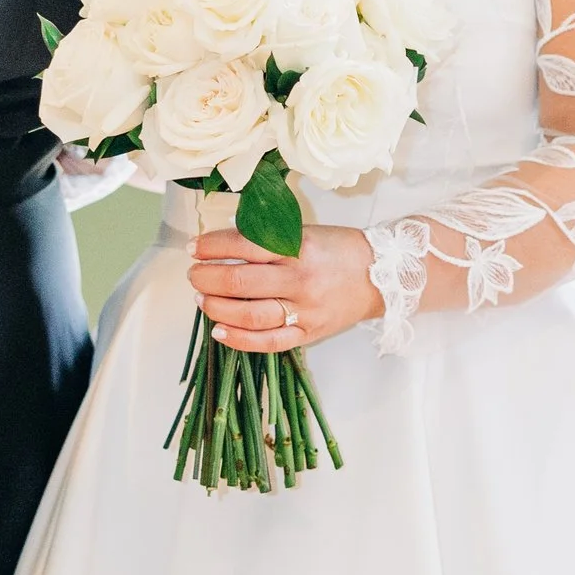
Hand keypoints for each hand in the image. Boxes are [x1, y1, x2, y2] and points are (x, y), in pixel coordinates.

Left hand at [188, 221, 379, 352]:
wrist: (380, 276)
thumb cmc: (338, 250)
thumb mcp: (304, 232)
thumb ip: (268, 239)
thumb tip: (222, 245)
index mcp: (298, 248)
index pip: (243, 246)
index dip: (212, 247)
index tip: (194, 248)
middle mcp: (300, 279)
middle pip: (240, 282)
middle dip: (207, 278)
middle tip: (194, 275)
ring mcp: (305, 310)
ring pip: (250, 315)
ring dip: (217, 307)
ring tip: (202, 299)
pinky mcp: (309, 333)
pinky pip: (269, 342)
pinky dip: (240, 339)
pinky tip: (219, 331)